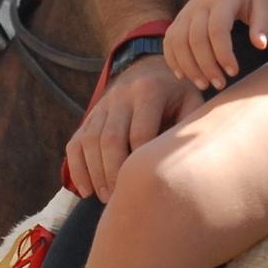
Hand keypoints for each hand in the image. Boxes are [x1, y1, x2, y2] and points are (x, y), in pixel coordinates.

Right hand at [64, 56, 204, 201]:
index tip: (145, 185)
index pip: (140, 132)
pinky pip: (75, 142)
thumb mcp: (192, 102)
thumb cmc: (178, 95)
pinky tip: (86, 190)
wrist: (152, 69)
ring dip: (94, 173)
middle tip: (118, 198)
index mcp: (149, 91)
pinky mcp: (91, 115)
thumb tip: (185, 165)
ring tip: (105, 198)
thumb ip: (188, 128)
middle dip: (112, 172)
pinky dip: (77, 168)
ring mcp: (103, 104)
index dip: (140, 161)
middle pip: (110, 138)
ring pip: (89, 141)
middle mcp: (122, 95)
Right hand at [166, 0, 267, 89]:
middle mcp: (200, 4)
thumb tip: (260, 45)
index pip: (217, 28)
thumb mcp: (265, 4)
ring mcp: (186, 10)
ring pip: (178, 41)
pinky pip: (169, 40)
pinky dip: (172, 59)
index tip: (234, 72)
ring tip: (203, 85)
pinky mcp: (179, 18)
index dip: (223, 53)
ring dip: (188, 66)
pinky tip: (183, 76)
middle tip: (220, 84)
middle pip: (195, 38)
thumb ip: (263, 24)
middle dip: (206, 65)